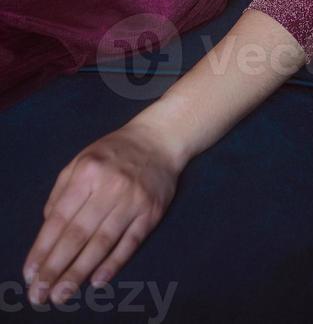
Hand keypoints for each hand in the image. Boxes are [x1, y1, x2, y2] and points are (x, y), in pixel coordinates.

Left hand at [22, 119, 182, 307]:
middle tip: (40, 293)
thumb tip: (48, 228)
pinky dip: (113, 263)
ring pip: (102, 242)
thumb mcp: (81, 160)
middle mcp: (110, 187)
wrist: (160, 139)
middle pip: (79, 234)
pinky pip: (130, 243)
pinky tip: (97, 280)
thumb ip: (62, 192)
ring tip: (62, 294)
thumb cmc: (115, 152)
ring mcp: (133, 201)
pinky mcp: (152, 213)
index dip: (43, 247)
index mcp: (87, 172)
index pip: (61, 217)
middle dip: (56, 266)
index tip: (31, 272)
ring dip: (80, 271)